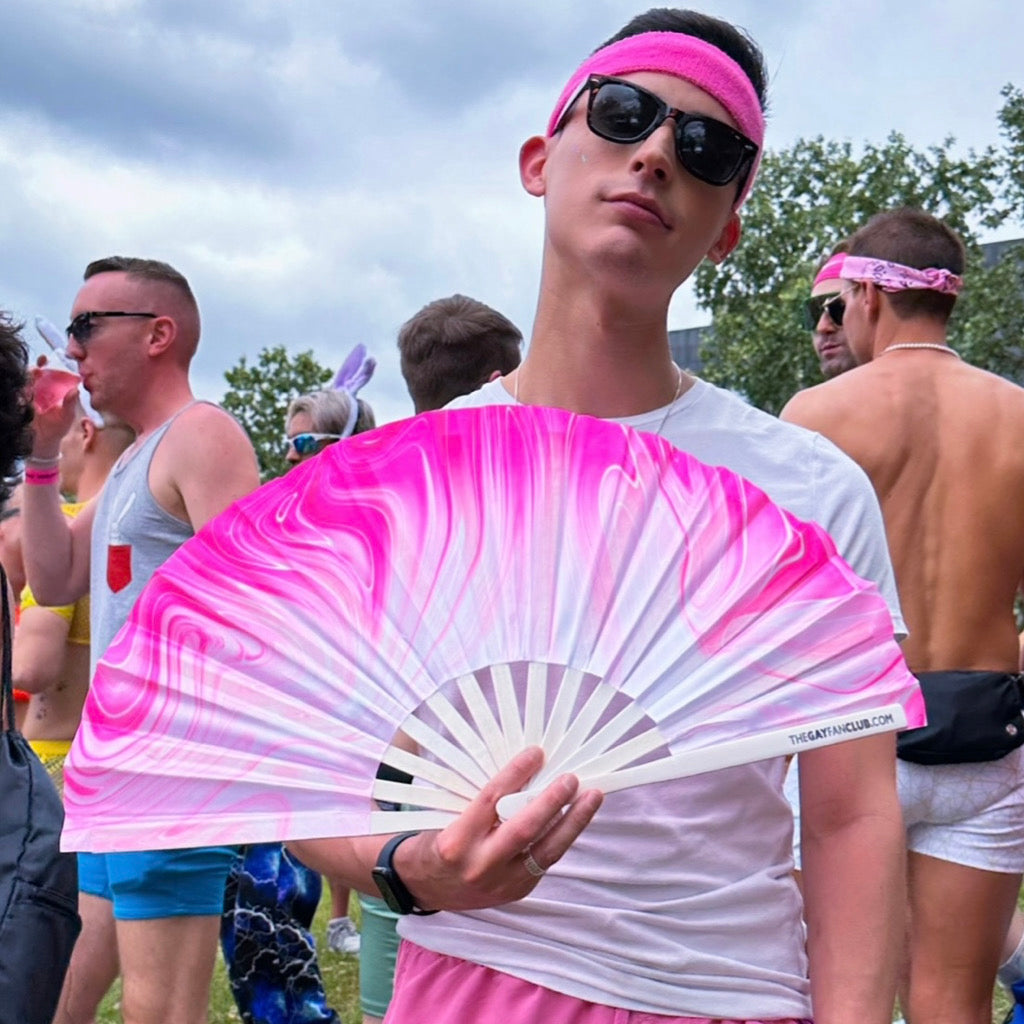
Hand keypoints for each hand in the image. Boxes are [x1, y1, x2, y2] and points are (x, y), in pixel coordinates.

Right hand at [27, 364, 79, 453]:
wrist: (44, 443)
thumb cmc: (58, 427)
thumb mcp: (67, 416)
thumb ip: (70, 403)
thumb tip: (76, 390)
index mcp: (50, 389)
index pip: (46, 371)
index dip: (45, 363)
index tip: (45, 358)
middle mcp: (36, 390)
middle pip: (31, 374)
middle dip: (33, 369)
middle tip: (37, 368)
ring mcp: (26, 398)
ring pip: (22, 383)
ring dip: (25, 380)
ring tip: (30, 381)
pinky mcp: (18, 406)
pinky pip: (16, 397)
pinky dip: (19, 396)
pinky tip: (23, 398)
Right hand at [396, 746, 602, 911]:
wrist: (425, 889)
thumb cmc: (438, 843)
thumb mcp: (449, 817)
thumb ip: (484, 802)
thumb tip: (526, 771)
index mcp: (456, 840)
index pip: (491, 800)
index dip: (516, 774)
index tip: (536, 753)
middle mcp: (479, 865)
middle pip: (524, 829)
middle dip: (552, 801)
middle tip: (571, 777)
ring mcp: (501, 883)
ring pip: (546, 851)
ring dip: (573, 821)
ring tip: (592, 797)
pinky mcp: (517, 892)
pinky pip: (545, 861)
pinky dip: (562, 837)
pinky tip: (576, 818)